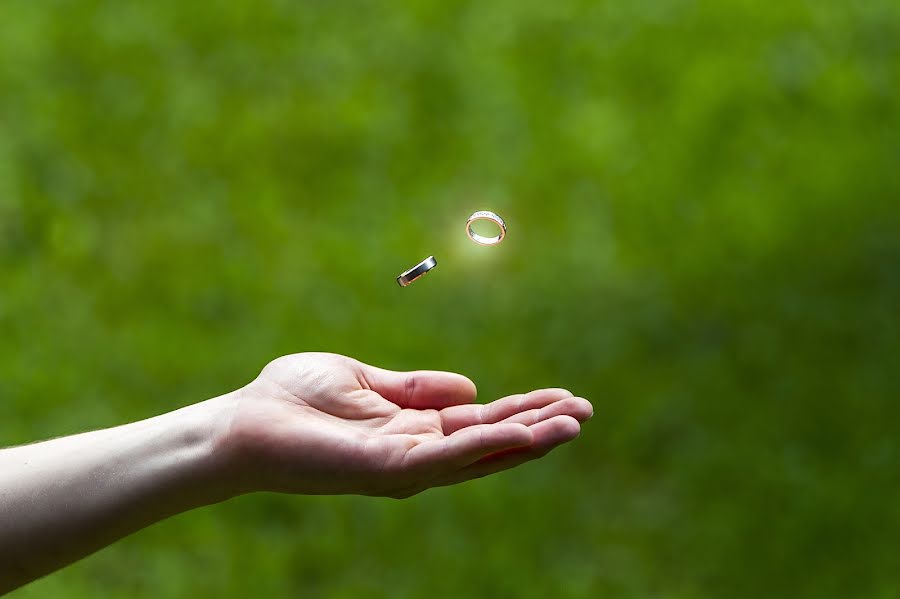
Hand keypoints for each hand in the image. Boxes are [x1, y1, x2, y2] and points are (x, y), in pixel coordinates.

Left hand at [224, 353, 592, 497]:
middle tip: (586, 411)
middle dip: (539, 427)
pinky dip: (489, 446)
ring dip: (528, 440)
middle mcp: (417, 454)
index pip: (480, 421)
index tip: (563, 397)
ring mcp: (405, 466)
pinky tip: (525, 434)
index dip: (522, 410)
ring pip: (480, 455)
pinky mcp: (388, 469)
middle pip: (491, 442)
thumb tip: (470, 388)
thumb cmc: (294, 399)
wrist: (244, 423)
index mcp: (412, 430)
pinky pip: (448, 458)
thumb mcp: (367, 381)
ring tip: (573, 423)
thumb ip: (415, 387)